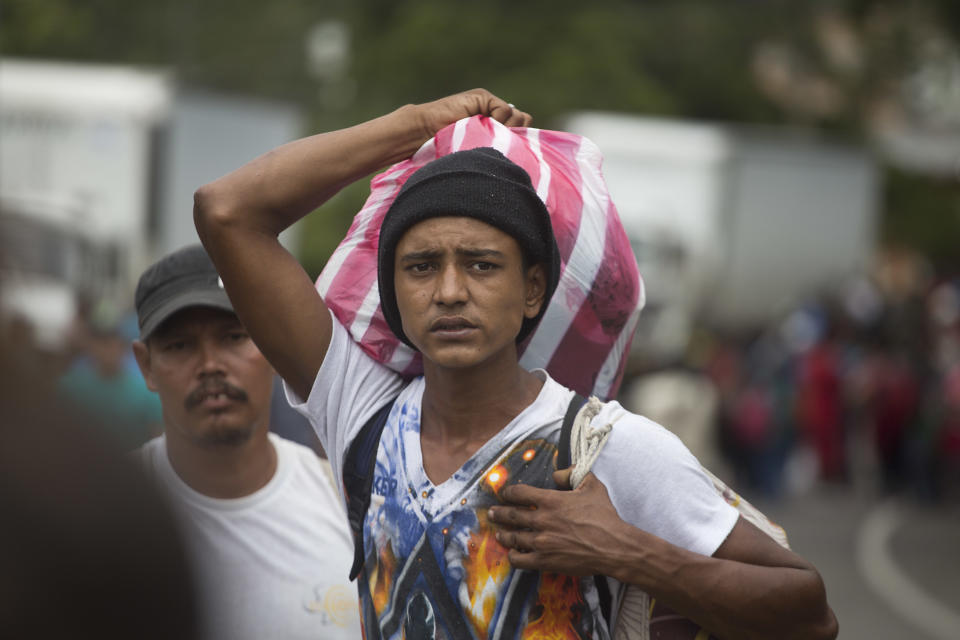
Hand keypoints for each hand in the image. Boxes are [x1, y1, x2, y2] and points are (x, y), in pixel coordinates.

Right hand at [414, 88, 531, 139]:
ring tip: (491, 136)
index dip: (521, 140)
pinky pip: (505, 110)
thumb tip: (522, 149)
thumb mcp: (479, 149)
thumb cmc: (450, 148)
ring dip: (508, 130)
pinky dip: (498, 120)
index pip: (522, 128)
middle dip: (517, 135)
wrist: (427, 133)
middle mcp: (496, 112)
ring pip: (517, 116)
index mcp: (497, 125)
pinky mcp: (484, 98)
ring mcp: (490, 103)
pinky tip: (484, 126)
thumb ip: (498, 145)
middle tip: (501, 144)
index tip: (512, 152)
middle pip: (524, 121)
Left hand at [487, 470, 637, 576]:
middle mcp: (542, 520)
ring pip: (513, 537)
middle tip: (491, 512)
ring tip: (499, 532)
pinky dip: (513, 556)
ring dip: (503, 534)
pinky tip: (512, 553)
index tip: (504, 494)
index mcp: (550, 500)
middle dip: (498, 513)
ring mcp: (541, 542)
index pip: (519, 493)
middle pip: (510, 515)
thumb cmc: (604, 516)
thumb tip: (557, 474)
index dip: (508, 492)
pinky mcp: (545, 561)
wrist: (613, 547)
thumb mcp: (591, 485)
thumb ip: (572, 474)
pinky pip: (520, 560)